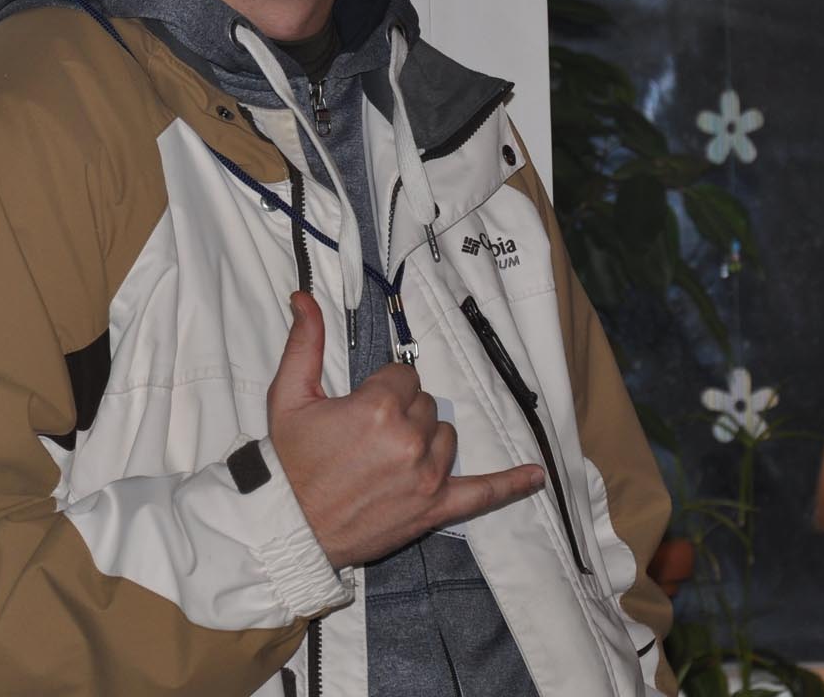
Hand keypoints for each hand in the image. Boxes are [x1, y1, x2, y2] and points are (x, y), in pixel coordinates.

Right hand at [267, 291, 545, 568]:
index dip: (382, 390)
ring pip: (447, 437)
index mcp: (378, 407)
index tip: (360, 409)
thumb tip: (304, 296)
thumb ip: (304, 342)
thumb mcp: (288, 396)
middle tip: (365, 439)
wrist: (290, 527)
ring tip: (389, 459)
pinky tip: (535, 476)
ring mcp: (427, 476)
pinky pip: (482, 493)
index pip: (404, 377)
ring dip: (426, 441)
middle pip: (426, 405)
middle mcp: (409, 439)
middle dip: (401, 415)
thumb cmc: (289, 463)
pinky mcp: (434, 508)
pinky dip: (510, 485)